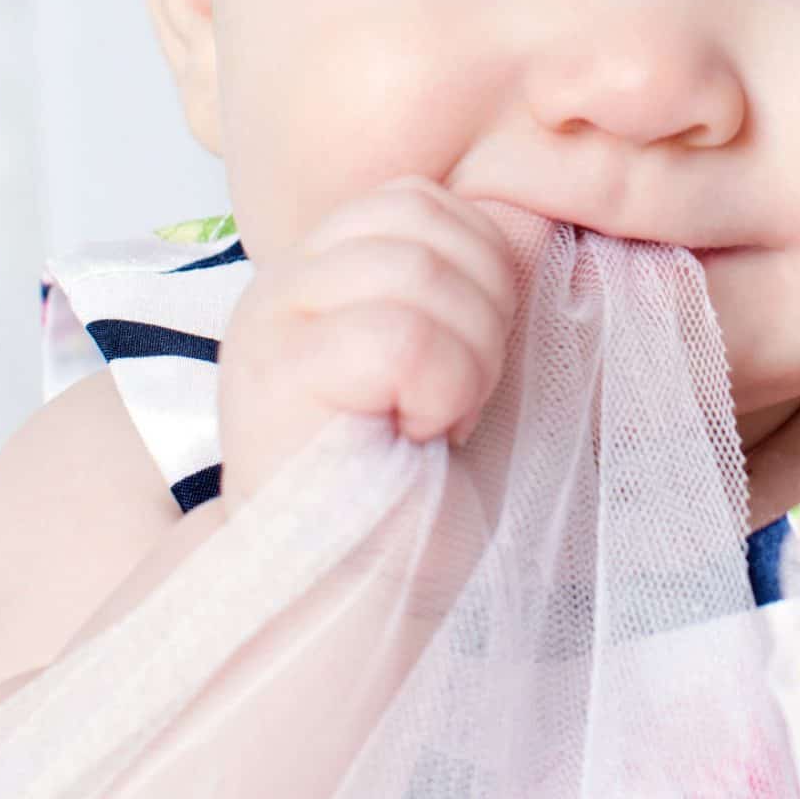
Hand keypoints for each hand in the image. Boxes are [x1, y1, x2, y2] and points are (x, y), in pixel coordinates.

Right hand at [217, 175, 523, 507]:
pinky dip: (440, 391)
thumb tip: (530, 200)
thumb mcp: (480, 361)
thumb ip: (498, 277)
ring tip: (432, 421)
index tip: (469, 362)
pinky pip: (401, 337)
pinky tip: (413, 437)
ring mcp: (269, 324)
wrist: (361, 599)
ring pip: (417, 270)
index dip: (481, 267)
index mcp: (322, 273)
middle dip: (482, 310)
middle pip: (423, 219)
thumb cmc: (421, 493)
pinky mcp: (275, 376)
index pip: (419, 199)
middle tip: (454, 399)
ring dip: (465, 358)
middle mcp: (282, 285)